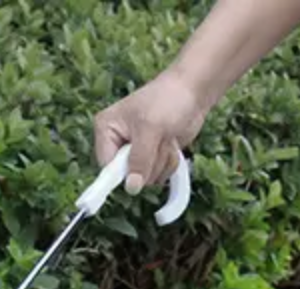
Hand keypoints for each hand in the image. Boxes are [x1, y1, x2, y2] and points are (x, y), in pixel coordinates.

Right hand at [93, 68, 207, 191]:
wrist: (193, 91)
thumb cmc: (168, 98)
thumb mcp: (151, 127)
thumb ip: (140, 159)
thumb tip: (131, 187)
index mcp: (107, 130)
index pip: (106, 166)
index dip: (122, 171)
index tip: (138, 168)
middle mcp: (118, 143)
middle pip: (126, 176)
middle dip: (148, 163)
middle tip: (158, 140)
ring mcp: (135, 152)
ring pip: (145, 178)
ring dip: (162, 162)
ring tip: (166, 138)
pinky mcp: (151, 159)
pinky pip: (157, 177)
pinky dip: (169, 164)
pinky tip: (171, 144)